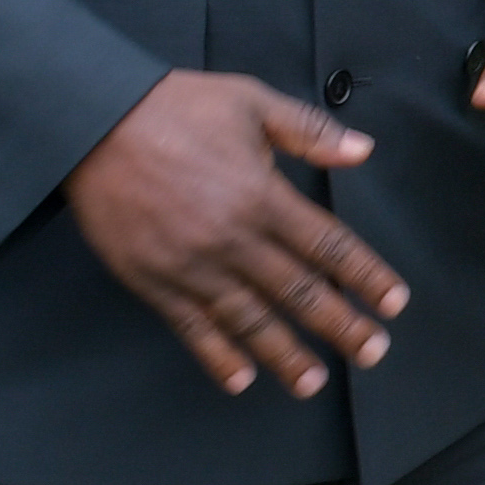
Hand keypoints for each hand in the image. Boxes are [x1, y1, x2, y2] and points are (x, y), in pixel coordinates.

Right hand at [64, 73, 406, 399]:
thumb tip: (363, 151)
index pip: (329, 246)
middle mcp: (233, 238)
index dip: (366, 277)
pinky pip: (191, 327)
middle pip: (299, 292)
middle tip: (373, 353)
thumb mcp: (250, 101)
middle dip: (341, 326)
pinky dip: (217, 357)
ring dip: (286, 355)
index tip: (394, 303)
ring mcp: (191, 265)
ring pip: (250, 320)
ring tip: (314, 382)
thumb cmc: (173, 107)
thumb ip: (309, 131)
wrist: (90, 122)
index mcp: (263, 196)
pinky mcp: (153, 280)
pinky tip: (241, 379)